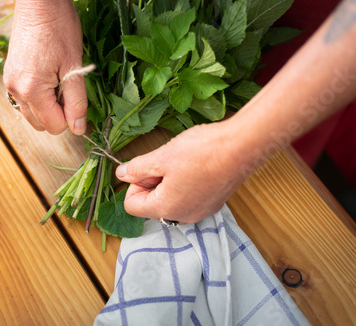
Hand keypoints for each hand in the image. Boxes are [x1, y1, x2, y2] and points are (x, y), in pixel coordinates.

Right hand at [3, 0, 86, 134]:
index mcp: (32, 90)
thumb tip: (78, 128)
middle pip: (41, 124)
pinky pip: (25, 100)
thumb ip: (77, 101)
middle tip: (69, 87)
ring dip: (48, 107)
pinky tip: (48, 77)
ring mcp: (10, 83)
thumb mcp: (74, 65)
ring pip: (32, 114)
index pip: (54, 126)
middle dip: (59, 113)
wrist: (39, 0)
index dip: (71, 117)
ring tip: (58, 81)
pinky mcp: (10, 75)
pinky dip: (39, 97)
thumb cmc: (58, 26)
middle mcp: (16, 90)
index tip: (77, 98)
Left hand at [115, 121, 252, 223]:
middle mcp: (183, 216)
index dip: (134, 184)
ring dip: (168, 182)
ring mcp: (200, 211)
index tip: (147, 167)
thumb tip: (121, 174)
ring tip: (181, 162)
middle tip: (165, 161)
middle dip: (152, 182)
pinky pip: (188, 198)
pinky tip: (196, 166)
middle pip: (151, 204)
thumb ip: (137, 168)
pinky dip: (185, 183)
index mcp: (166, 208)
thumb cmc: (203, 151)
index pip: (131, 206)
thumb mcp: (161, 156)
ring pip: (171, 200)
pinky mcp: (213, 203)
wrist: (242, 147)